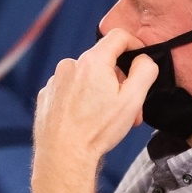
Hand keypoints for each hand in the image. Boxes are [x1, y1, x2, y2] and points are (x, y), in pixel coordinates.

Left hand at [32, 30, 156, 192]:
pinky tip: (85, 121)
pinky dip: (80, 100)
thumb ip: (144, 71)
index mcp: (93, 62)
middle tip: (129, 108)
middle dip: (119, 82)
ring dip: (100, 93)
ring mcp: (55, 81)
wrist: (63, 156)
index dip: (134, 44)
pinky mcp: (46, 96)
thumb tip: (144, 59)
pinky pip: (69, 90)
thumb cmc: (97, 131)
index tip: (140, 59)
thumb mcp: (132, 100)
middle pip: (103, 62)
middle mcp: (70, 65)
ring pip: (86, 78)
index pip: (118, 36)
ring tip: (105, 119)